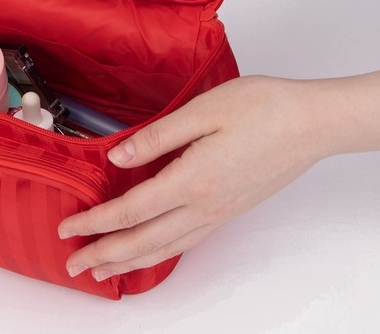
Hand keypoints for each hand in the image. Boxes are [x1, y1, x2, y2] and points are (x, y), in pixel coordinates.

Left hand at [59, 75, 323, 280]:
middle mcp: (204, 205)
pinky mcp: (232, 209)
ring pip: (165, 248)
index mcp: (192, 179)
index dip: (95, 221)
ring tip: (103, 272)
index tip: (67, 228)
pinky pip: (188, 241)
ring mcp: (220, 212)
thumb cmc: (262, 107)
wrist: (312, 123)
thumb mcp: (203, 110)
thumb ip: (157, 136)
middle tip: (73, 267)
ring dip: (130, 262)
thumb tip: (118, 156)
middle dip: (104, 255)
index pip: (130, 210)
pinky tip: (153, 252)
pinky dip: (161, 253)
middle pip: (143, 241)